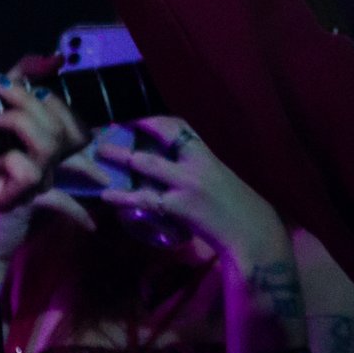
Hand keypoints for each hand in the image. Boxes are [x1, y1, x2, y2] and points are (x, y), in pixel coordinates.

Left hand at [0, 57, 93, 214]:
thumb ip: (25, 77)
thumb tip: (57, 59)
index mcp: (44, 146)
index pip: (78, 129)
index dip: (59, 103)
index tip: (18, 84)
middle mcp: (44, 168)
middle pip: (66, 133)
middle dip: (32, 102)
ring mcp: (29, 188)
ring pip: (50, 148)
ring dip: (20, 121)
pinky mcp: (11, 199)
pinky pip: (30, 173)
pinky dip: (12, 155)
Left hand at [98, 117, 291, 276]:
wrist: (253, 234)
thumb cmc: (240, 212)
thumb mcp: (223, 183)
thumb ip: (203, 174)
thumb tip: (181, 173)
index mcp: (208, 156)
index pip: (180, 128)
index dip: (156, 121)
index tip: (136, 119)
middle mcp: (196, 164)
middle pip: (159, 139)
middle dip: (133, 132)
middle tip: (109, 131)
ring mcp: (186, 183)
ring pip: (146, 164)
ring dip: (121, 158)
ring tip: (100, 154)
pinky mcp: (178, 206)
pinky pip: (144, 198)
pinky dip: (122, 197)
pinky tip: (106, 196)